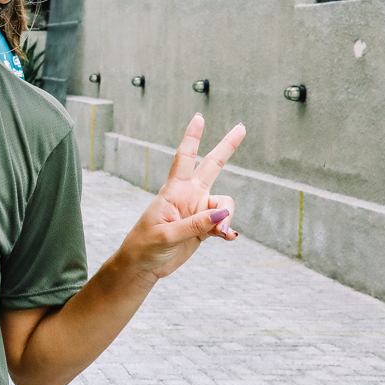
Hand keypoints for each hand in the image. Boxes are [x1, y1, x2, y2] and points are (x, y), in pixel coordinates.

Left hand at [117, 114, 245, 282]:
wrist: (143, 266)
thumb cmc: (146, 246)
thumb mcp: (167, 234)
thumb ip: (196, 224)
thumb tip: (223, 214)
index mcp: (173, 191)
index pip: (184, 158)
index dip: (192, 138)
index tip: (199, 117)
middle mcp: (188, 196)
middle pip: (212, 166)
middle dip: (227, 147)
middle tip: (241, 127)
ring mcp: (198, 211)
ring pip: (225, 203)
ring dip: (227, 217)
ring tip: (221, 232)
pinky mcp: (204, 227)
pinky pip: (224, 223)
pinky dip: (228, 230)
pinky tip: (228, 237)